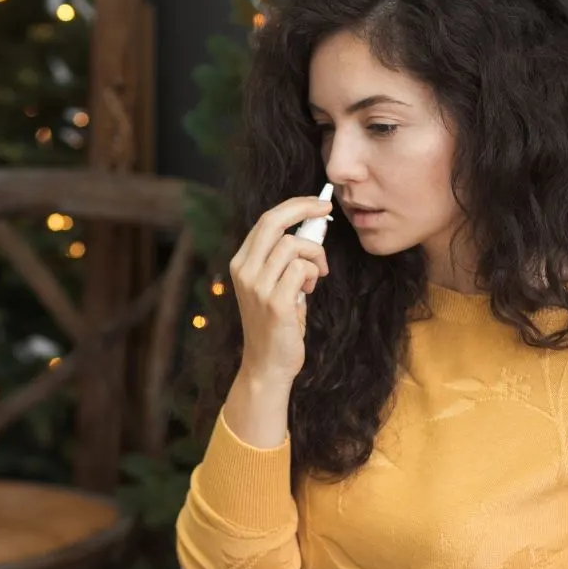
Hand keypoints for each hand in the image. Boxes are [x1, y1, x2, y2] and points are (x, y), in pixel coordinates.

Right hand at [228, 196, 331, 387]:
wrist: (267, 365)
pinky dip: (313, 274)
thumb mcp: (273, 284)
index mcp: (241, 263)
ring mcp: (257, 287)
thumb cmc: (276, 324)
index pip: (266, 220)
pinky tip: (309, 290)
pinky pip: (301, 269)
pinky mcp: (275, 302)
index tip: (317, 203)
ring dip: (314, 255)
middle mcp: (244, 272)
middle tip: (327, 208)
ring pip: (293, 245)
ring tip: (315, 276)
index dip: (294, 206)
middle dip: (304, 208)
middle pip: (273, 222)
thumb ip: (284, 258)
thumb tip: (312, 225)